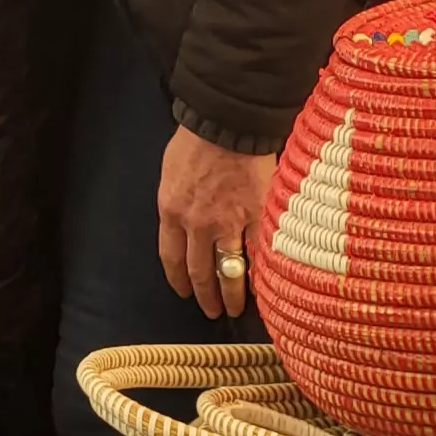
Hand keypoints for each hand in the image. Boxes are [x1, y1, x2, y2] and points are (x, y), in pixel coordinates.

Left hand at [158, 128, 281, 317]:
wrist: (226, 123)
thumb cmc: (195, 140)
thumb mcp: (170, 174)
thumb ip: (177, 204)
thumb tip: (184, 223)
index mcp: (171, 212)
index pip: (171, 258)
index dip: (178, 280)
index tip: (185, 293)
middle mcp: (198, 225)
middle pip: (200, 271)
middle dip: (206, 296)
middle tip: (211, 312)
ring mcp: (230, 224)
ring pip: (230, 271)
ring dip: (232, 295)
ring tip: (236, 310)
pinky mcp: (258, 217)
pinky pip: (260, 253)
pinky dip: (262, 273)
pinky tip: (264, 287)